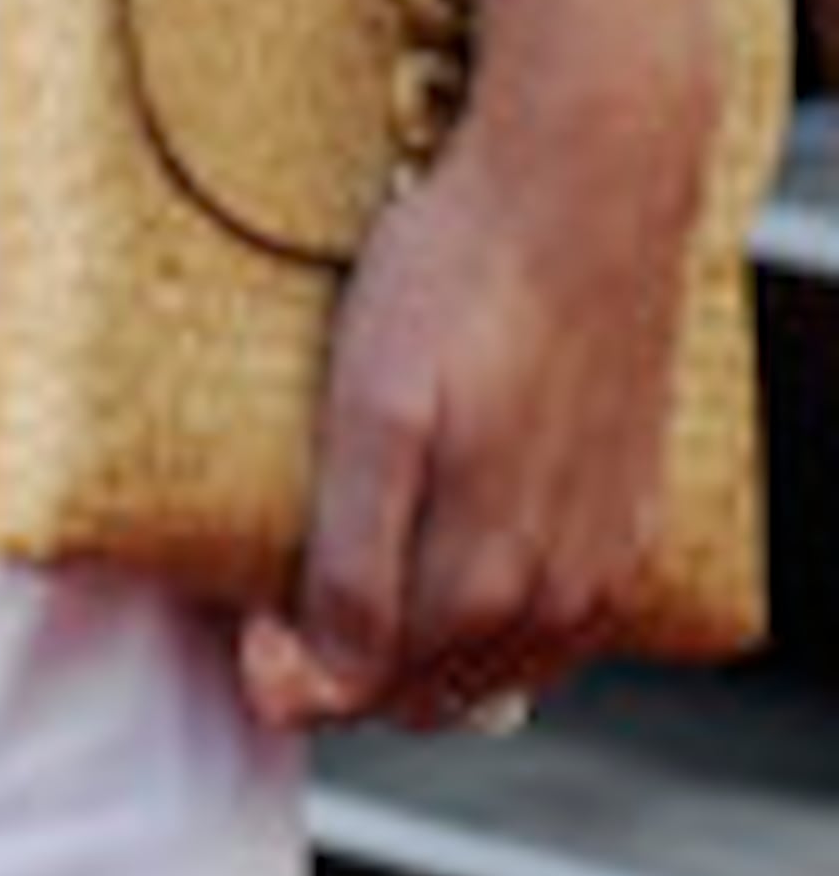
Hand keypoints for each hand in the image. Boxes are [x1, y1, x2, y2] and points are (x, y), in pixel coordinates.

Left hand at [237, 41, 710, 736]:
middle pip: (429, 683)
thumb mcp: (375, 418)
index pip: (365, 691)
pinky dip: (494, 593)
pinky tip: (454, 529)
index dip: (291, 659)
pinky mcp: (629, 513)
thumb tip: (300, 691)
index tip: (245, 599)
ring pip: (494, 655)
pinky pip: (554, 604)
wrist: (585, 184)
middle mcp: (559, 603)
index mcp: (486, 591)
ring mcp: (605, 562)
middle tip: (293, 562)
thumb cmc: (462, 281)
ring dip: (424, 626)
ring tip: (363, 542)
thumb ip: (349, 571)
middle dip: (354, 650)